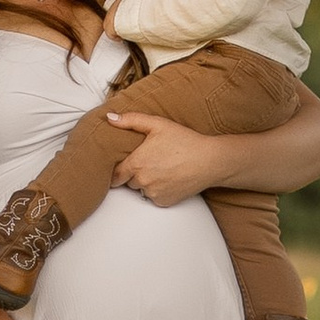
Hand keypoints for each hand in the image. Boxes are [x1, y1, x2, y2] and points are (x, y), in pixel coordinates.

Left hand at [101, 114, 221, 209]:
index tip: (122, 166)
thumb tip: (110, 118)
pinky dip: (158, 190)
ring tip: (162, 168)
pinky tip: (169, 177)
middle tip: (149, 161)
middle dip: (134, 173)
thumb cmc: (184, 141)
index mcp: (136, 163)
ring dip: (146, 182)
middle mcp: (142, 181)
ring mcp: (153, 193)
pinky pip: (154, 197)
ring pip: (141, 189)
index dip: (117, 170)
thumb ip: (131, 120)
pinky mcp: (164, 202)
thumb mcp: (157, 124)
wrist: (209, 161)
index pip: (115, 174)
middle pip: (128, 181)